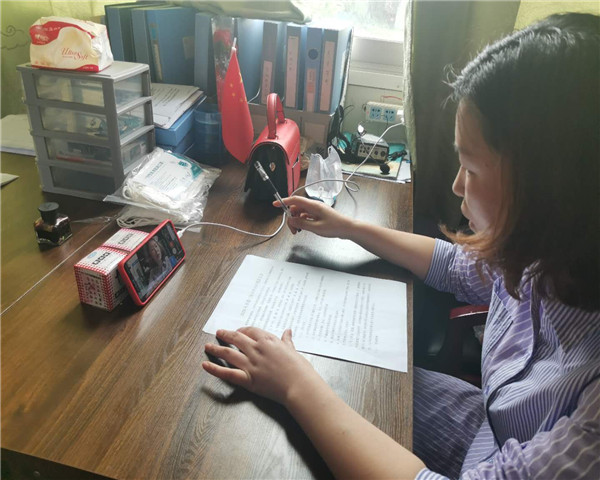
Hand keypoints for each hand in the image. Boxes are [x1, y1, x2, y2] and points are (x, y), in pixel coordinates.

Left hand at [202, 327, 322, 405]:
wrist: (299, 385)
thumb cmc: (299, 368)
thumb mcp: (293, 350)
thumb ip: (287, 340)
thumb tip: (288, 331)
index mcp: (268, 341)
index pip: (250, 331)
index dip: (242, 330)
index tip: (238, 332)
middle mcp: (256, 349)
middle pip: (236, 338)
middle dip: (226, 335)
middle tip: (219, 333)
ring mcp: (250, 364)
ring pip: (228, 353)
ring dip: (216, 348)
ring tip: (207, 346)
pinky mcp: (247, 379)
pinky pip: (227, 373)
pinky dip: (214, 369)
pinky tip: (205, 365)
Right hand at [273, 196, 353, 237]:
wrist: (347, 228)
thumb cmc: (335, 226)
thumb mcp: (316, 227)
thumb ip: (301, 223)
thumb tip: (291, 220)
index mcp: (313, 206)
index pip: (295, 200)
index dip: (284, 201)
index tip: (275, 204)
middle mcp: (314, 206)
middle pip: (296, 208)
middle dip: (291, 217)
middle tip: (293, 229)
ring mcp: (316, 210)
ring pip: (300, 213)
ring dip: (296, 221)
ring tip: (298, 231)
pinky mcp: (318, 215)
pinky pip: (305, 216)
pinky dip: (302, 222)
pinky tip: (303, 228)